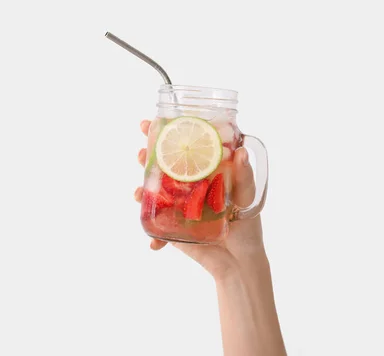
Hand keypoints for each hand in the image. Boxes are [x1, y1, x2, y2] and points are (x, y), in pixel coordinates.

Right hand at [134, 120, 267, 278]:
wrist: (240, 262)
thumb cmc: (248, 226)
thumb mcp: (247, 197)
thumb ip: (243, 176)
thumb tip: (241, 152)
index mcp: (203, 172)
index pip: (181, 147)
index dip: (163, 134)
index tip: (149, 124)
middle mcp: (186, 186)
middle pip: (161, 166)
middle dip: (146, 157)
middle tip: (141, 153)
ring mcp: (176, 207)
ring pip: (152, 193)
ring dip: (141, 191)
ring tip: (139, 193)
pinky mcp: (171, 229)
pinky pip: (156, 228)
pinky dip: (154, 236)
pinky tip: (155, 243)